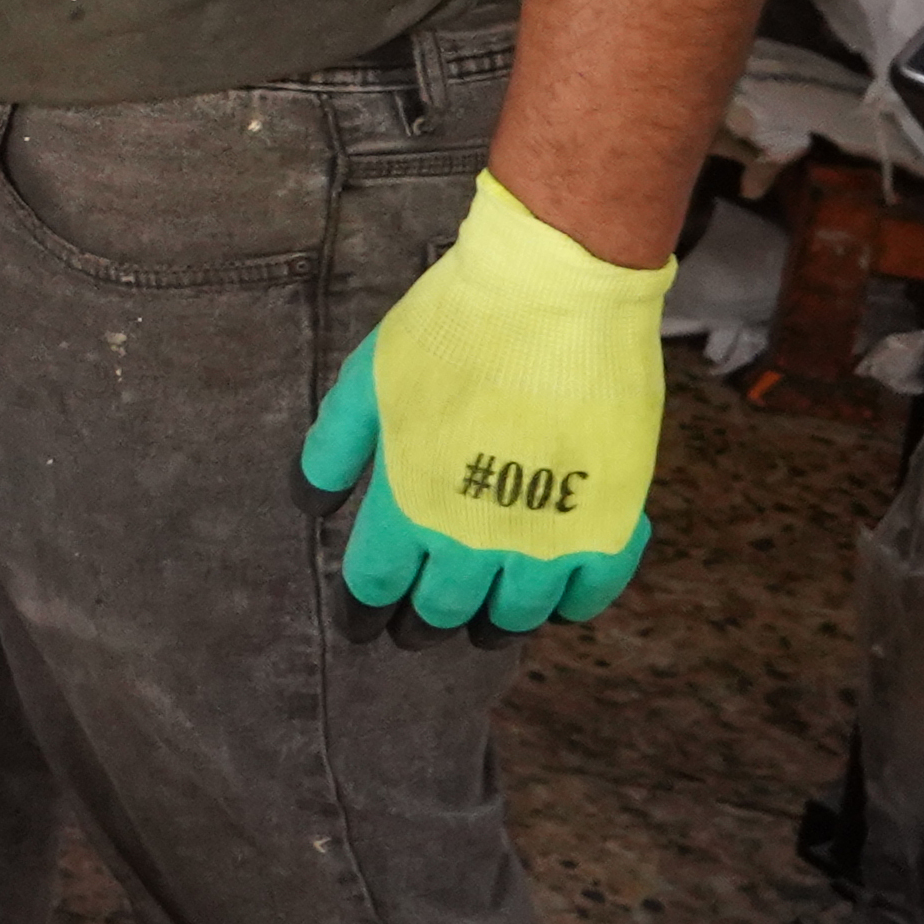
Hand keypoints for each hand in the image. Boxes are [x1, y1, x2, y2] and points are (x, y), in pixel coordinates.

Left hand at [299, 177, 667, 632]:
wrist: (556, 294)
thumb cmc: (452, 328)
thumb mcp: (367, 380)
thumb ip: (335, 448)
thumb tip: (311, 504)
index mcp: (408, 503)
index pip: (377, 585)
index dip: (365, 610)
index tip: (364, 623)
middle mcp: (475, 536)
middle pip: (443, 610)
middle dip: (424, 623)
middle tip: (419, 628)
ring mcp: (548, 536)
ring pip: (517, 615)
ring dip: (494, 624)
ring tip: (483, 625)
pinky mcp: (611, 523)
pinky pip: (591, 593)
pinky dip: (570, 606)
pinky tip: (555, 603)